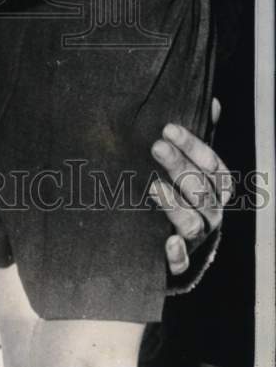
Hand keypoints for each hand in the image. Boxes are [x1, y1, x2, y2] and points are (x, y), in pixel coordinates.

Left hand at [150, 101, 233, 275]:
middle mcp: (210, 215)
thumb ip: (201, 135)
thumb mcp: (189, 162)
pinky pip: (182, 265)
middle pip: (202, 192)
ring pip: (194, 225)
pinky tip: (167, 241)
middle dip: (180, 168)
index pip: (214, 167)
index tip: (168, 128)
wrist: (163, 240)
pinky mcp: (178, 264)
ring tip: (151, 186)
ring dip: (175, 205)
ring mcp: (196, 241)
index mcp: (215, 190)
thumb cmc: (178, 189)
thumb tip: (213, 101)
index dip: (195, 147)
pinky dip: (177, 254)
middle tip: (155, 147)